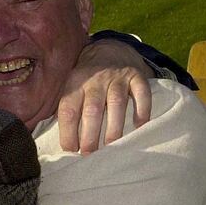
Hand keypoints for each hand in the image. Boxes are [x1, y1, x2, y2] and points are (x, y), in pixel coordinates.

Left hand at [58, 39, 152, 153]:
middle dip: (90, 135)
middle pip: (92, 109)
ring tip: (112, 146)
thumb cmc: (87, 79)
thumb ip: (68, 110)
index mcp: (75, 84)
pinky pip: (141, 93)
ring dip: (114, 127)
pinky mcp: (136, 76)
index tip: (70, 151)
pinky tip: (139, 125)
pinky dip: (142, 110)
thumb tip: (63, 144)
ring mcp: (117, 77)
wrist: (110, 50)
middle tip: (89, 154)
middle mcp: (95, 80)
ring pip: (116, 103)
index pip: (68, 110)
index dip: (68, 132)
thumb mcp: (71, 87)